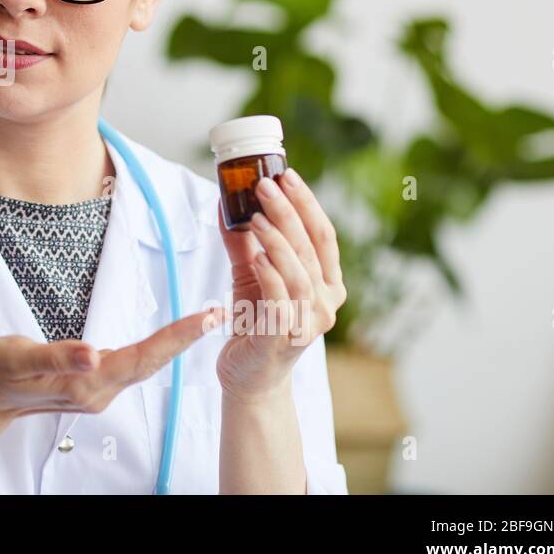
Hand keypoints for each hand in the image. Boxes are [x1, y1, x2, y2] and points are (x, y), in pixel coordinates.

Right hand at [0, 307, 226, 431]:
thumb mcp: (16, 358)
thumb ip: (55, 356)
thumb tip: (92, 353)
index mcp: (85, 383)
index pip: (141, 358)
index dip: (175, 337)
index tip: (204, 319)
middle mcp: (97, 391)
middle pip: (150, 362)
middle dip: (185, 337)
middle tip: (217, 313)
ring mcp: (96, 390)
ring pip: (144, 365)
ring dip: (174, 343)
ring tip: (202, 321)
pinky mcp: (91, 383)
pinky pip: (132, 366)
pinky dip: (155, 349)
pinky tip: (166, 339)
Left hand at [215, 168, 346, 403]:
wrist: (249, 377)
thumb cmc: (255, 322)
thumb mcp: (251, 274)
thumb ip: (244, 241)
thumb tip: (226, 201)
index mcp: (326, 283)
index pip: (324, 235)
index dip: (307, 204)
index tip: (287, 175)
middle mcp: (326, 302)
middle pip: (311, 248)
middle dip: (288, 213)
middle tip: (266, 186)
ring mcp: (308, 323)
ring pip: (300, 274)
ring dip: (278, 242)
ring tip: (257, 218)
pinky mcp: (284, 339)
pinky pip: (281, 303)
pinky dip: (270, 277)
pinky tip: (257, 258)